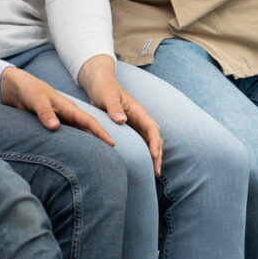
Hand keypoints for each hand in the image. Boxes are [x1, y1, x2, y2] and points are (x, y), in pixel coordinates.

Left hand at [0, 67, 116, 148]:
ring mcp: (62, 121)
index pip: (88, 121)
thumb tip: (55, 127)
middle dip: (100, 141)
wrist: (19, 88)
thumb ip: (45, 113)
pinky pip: (67, 137)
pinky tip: (77, 154)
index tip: (112, 143)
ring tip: (97, 159)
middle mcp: (68, 115)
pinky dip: (74, 144)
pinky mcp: (54, 125)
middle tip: (112, 156)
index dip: (101, 133)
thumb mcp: (37, 99)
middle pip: (88, 130)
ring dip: (88, 144)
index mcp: (68, 108)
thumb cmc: (30, 91)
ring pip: (79, 134)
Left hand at [74, 55, 162, 174]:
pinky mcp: (129, 130)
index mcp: (138, 111)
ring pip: (149, 143)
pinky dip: (142, 155)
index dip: (154, 142)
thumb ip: (113, 107)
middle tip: (156, 172)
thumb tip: (122, 120)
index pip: (152, 128)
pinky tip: (141, 167)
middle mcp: (140, 119)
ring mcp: (136, 125)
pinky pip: (139, 144)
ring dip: (153, 158)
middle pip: (155, 139)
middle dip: (157, 155)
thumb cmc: (104, 88)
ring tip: (153, 174)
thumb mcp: (107, 96)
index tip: (154, 155)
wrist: (100, 84)